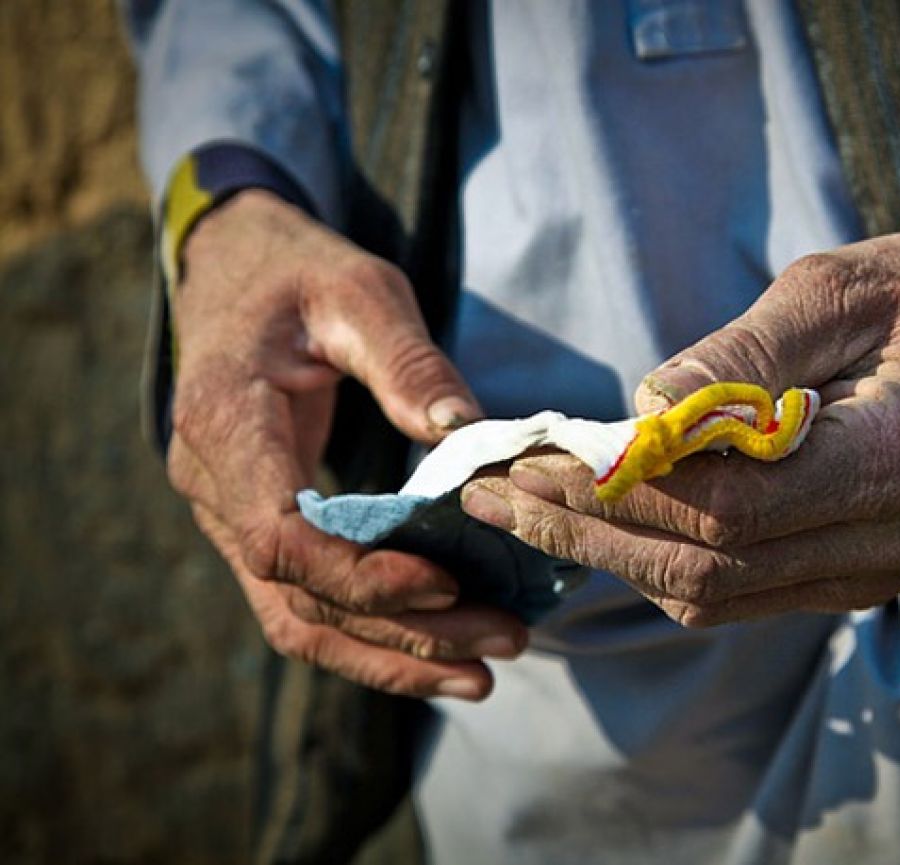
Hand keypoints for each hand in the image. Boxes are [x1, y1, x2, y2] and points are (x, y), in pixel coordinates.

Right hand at [168, 189, 526, 698]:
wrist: (233, 269)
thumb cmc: (298, 273)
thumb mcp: (359, 291)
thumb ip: (408, 361)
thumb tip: (468, 433)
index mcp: (224, 422)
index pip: (277, 536)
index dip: (360, 576)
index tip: (446, 583)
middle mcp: (212, 484)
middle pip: (299, 596)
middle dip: (405, 631)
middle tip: (504, 640)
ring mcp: (228, 514)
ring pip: (298, 619)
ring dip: (391, 656)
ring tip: (483, 674)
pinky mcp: (258, 526)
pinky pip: (303, 603)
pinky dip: (369, 638)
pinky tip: (438, 655)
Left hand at [461, 204, 899, 625]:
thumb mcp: (831, 290)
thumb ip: (742, 357)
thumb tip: (643, 404)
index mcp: (898, 458)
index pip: (734, 507)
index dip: (625, 492)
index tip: (537, 459)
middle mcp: (889, 538)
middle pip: (709, 568)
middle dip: (591, 533)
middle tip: (495, 493)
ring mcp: (870, 572)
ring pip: (711, 595)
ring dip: (609, 553)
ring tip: (522, 506)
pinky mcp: (847, 577)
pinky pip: (732, 590)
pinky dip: (655, 557)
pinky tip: (595, 519)